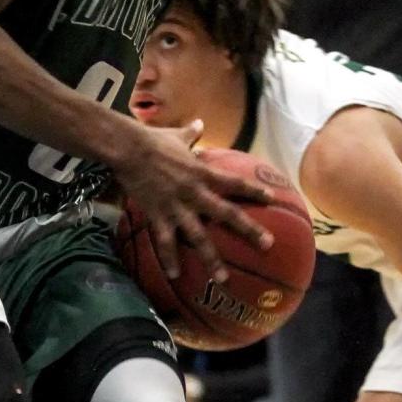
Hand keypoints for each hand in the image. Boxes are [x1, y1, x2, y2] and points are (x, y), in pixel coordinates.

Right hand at [112, 120, 273, 282]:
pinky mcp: (158, 215)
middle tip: (267, 244)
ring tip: (223, 278)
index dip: (254, 190)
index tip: (272, 199)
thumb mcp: (176, 135)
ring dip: (212, 258)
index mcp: (202, 172)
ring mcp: (177, 206)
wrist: (129, 148)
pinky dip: (170, 259)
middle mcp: (195, 192)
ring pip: (199, 237)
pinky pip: (165, 241)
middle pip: (227, 214)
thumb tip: (200, 123)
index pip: (234, 182)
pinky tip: (175, 276)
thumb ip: (191, 133)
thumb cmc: (153, 139)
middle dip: (248, 229)